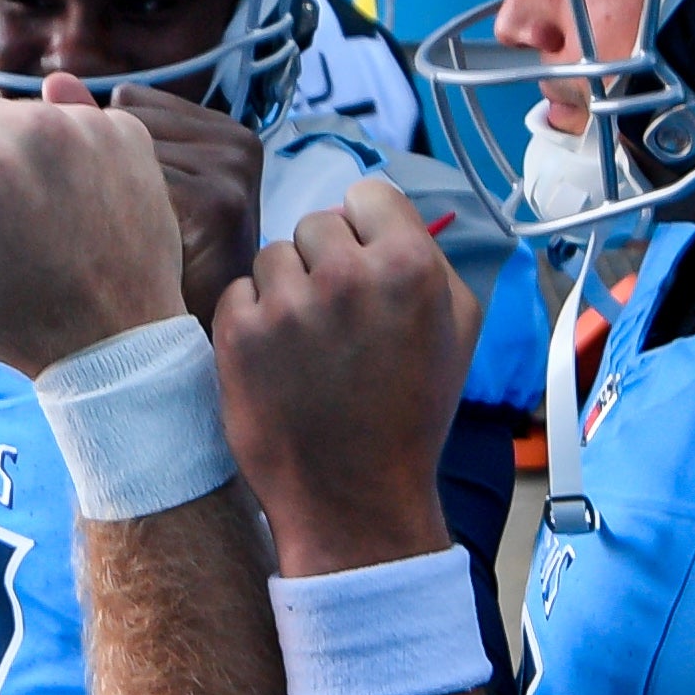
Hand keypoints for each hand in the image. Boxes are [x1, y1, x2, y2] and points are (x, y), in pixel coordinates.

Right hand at [0, 71, 185, 375]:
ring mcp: (87, 127)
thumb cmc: (10, 319)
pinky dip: (56, 151)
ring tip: (28, 214)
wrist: (115, 340)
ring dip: (7, 151)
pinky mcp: (125, 132)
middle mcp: (34, 130)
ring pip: (11, 110)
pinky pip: (65, 116)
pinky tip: (63, 202)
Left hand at [110, 82, 261, 324]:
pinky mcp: (219, 203)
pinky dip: (114, 217)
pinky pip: (131, 183)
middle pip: (124, 123)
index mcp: (225, 130)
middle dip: (103, 170)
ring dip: (105, 196)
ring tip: (122, 241)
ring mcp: (232, 171)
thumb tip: (54, 77)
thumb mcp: (132, 188)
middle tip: (117, 228)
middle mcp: (237, 142)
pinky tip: (125, 252)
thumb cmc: (149, 266)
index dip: (106, 151)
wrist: (177, 344)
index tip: (119, 201)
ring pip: (123, 153)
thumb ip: (97, 130)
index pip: (130, 103)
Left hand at [215, 179, 481, 575]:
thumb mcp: (456, 328)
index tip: (365, 266)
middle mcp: (347, 276)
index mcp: (410, 266)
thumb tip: (383, 214)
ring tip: (311, 348)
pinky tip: (279, 363)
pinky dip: (252, 321)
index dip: (366, 230)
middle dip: (325, 262)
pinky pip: (238, 293)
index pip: (367, 195)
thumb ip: (427, 257)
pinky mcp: (238, 333)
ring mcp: (287, 304)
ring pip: (273, 256)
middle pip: (317, 223)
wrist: (353, 498)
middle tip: (339, 321)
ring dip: (287, 290)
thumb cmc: (409, 413)